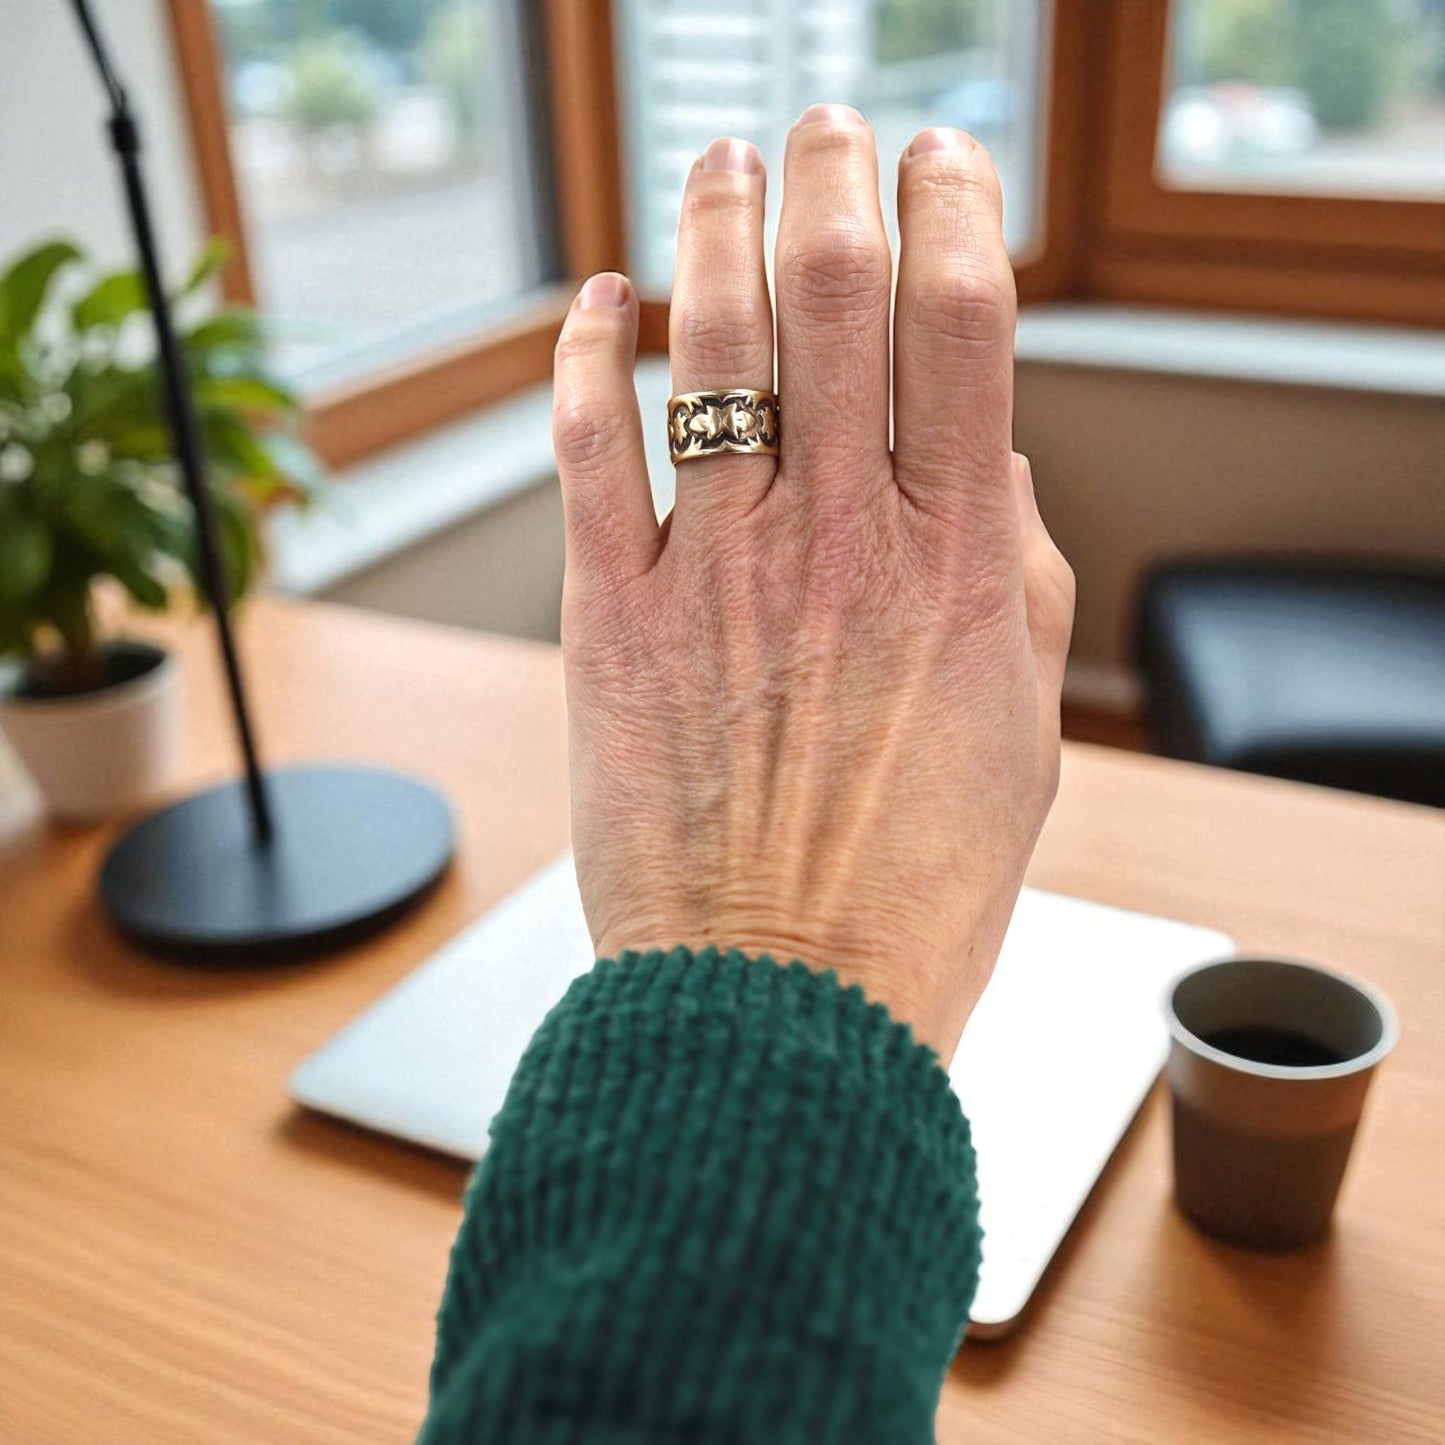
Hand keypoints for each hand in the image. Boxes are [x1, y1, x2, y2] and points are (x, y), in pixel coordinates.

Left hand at [551, 108, 1073, 1062]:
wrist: (779, 1005)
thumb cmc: (908, 888)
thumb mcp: (1017, 735)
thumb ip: (1007, 581)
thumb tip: (980, 460)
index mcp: (954, 567)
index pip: (966, 324)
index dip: (954, 211)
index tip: (939, 164)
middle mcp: (837, 543)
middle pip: (835, 292)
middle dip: (830, 175)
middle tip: (822, 128)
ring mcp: (715, 572)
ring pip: (709, 338)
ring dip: (713, 224)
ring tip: (718, 163)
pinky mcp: (613, 616)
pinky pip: (586, 446)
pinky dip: (584, 352)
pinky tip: (596, 304)